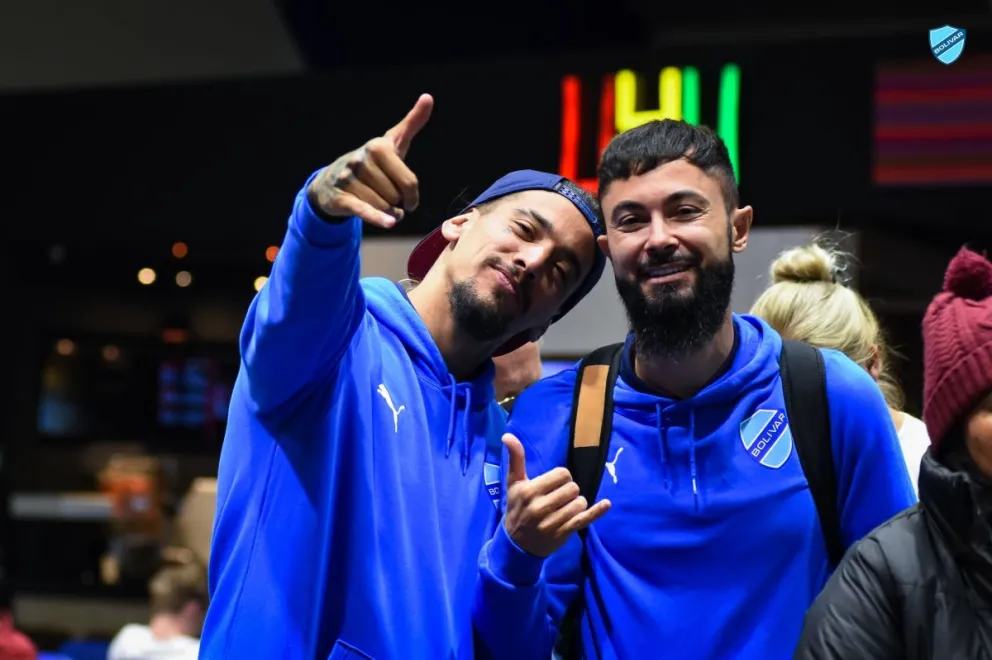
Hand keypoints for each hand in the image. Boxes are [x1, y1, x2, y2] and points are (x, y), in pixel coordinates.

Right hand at [307, 93, 433, 227]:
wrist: (332, 181)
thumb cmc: (372, 163)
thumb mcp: (392, 142)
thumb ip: (412, 123)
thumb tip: (428, 97)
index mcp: (377, 147)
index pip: (408, 182)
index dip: (413, 195)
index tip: (410, 200)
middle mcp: (361, 160)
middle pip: (396, 196)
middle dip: (395, 202)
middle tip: (387, 199)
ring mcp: (349, 179)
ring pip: (383, 206)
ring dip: (387, 213)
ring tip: (381, 208)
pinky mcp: (341, 197)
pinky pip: (364, 211)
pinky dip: (377, 218)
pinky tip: (389, 223)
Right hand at [501, 433, 610, 557]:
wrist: (516, 545)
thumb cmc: (516, 508)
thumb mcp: (513, 484)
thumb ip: (515, 458)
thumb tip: (508, 434)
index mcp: (528, 491)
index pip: (562, 474)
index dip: (562, 477)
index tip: (554, 485)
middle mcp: (539, 507)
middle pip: (573, 487)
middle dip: (570, 490)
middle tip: (559, 497)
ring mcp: (552, 522)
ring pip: (580, 502)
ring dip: (577, 503)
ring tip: (566, 507)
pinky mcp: (563, 533)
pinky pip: (584, 519)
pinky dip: (597, 511)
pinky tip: (606, 504)